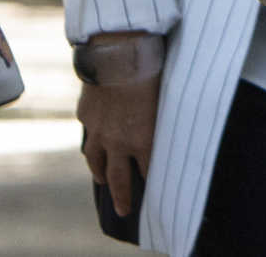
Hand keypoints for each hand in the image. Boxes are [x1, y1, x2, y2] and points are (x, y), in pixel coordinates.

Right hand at [78, 58, 159, 218]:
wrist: (119, 55)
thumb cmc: (155, 71)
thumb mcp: (171, 97)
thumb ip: (169, 117)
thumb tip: (179, 121)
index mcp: (144, 138)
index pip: (148, 168)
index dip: (151, 179)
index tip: (155, 190)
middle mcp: (119, 140)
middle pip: (119, 176)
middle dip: (122, 195)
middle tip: (124, 209)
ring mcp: (99, 130)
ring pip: (97, 160)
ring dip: (101, 173)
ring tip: (103, 181)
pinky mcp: (86, 115)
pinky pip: (89, 136)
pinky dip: (91, 144)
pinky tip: (93, 147)